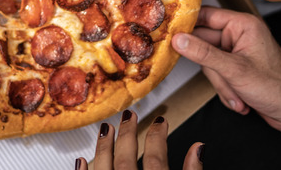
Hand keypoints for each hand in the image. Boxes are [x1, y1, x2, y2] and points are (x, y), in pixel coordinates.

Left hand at [76, 110, 203, 169]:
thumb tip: (199, 148)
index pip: (156, 159)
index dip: (158, 137)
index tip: (161, 121)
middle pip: (125, 160)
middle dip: (128, 134)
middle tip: (129, 116)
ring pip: (103, 169)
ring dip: (104, 147)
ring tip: (106, 130)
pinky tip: (81, 161)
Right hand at [172, 6, 280, 133]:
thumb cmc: (277, 87)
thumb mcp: (235, 69)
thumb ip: (203, 53)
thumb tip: (178, 40)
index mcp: (242, 24)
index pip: (205, 15)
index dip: (186, 24)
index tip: (168, 32)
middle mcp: (238, 35)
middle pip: (203, 44)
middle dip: (211, 69)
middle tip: (221, 79)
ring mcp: (236, 52)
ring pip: (208, 63)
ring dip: (221, 83)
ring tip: (237, 94)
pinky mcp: (235, 67)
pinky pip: (216, 75)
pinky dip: (225, 89)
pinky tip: (239, 98)